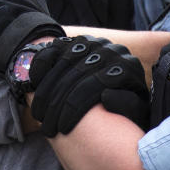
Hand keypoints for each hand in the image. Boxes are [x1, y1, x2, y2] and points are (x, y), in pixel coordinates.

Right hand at [29, 35, 149, 136]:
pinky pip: (56, 47)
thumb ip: (127, 105)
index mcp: (129, 67)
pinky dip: (43, 64)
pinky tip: (34, 83)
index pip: (96, 86)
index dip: (76, 109)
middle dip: (57, 104)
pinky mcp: (79, 39)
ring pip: (66, 61)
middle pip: (78, 75)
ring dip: (47, 89)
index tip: (64, 130)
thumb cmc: (128, 106)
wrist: (121, 85)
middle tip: (47, 128)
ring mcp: (95, 42)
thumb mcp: (135, 111)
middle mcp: (112, 50)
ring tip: (39, 113)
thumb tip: (106, 96)